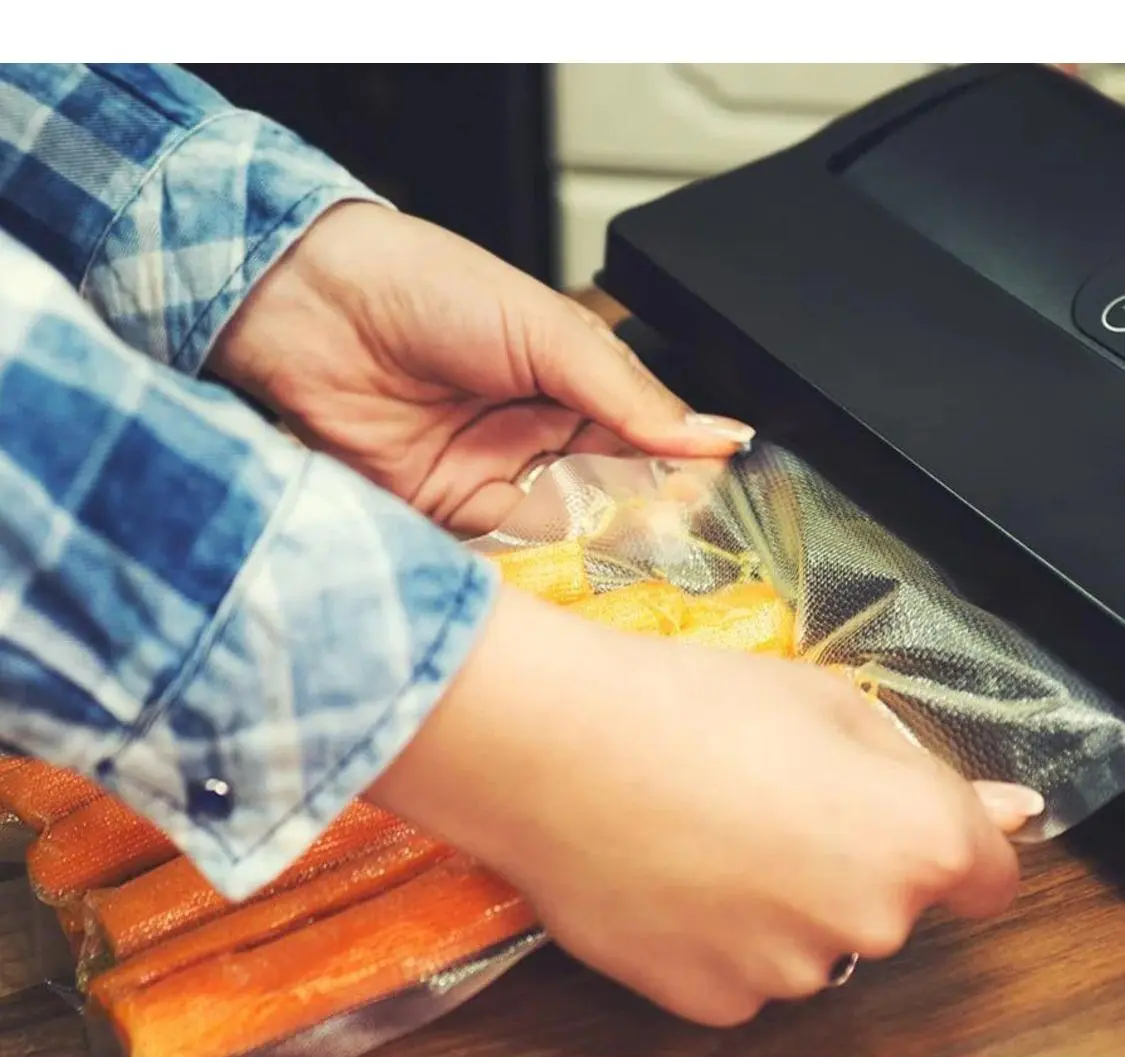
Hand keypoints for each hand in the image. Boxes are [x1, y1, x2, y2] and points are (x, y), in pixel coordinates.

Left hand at [209, 202, 752, 534]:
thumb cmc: (423, 286)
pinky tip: (563, 567)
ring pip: (563, 529)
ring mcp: (491, 477)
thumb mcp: (545, 329)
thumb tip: (709, 434)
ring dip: (593, 545)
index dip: (678, 469)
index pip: (644, 439)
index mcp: (571, 382)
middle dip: (642, 517)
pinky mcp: (445, 515)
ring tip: (628, 556)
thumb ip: (625, 391)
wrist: (309, 306)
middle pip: (609, 494)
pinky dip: (533, 564)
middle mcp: (535, 434)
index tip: (712, 498)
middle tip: (677, 539)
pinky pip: (502, 552)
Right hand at [370, 587, 1038, 1026]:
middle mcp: (865, 923)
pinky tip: (669, 870)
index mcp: (912, 839)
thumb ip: (913, 767)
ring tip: (700, 826)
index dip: (948, 838)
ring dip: (777, 898)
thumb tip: (996, 810)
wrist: (554, 746)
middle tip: (767, 793)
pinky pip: (739, 970)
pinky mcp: (709, 1000)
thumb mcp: (820, 699)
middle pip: (887, 902)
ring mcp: (784, 973)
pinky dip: (717, 932)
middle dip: (846, 858)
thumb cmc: (684, 703)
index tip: (900, 820)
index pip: (987, 874)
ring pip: (807, 939)